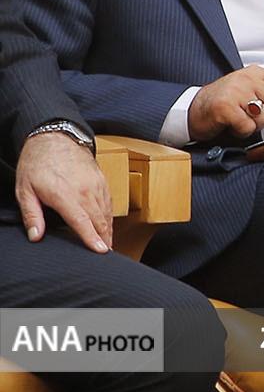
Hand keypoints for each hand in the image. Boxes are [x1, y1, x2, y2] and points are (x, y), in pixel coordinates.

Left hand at [16, 130, 111, 252]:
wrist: (55, 137)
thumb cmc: (37, 164)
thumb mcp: (24, 190)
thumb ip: (31, 215)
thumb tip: (35, 236)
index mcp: (65, 194)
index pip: (82, 221)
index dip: (91, 238)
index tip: (101, 251)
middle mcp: (85, 190)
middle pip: (99, 220)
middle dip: (105, 238)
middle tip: (106, 254)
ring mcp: (96, 184)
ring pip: (107, 212)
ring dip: (108, 229)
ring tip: (108, 243)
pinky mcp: (102, 180)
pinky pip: (109, 202)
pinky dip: (109, 215)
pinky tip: (107, 224)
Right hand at [188, 66, 263, 141]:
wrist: (190, 110)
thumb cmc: (223, 104)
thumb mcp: (250, 93)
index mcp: (257, 73)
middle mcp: (247, 78)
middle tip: (254, 119)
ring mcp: (236, 90)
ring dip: (254, 126)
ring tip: (240, 120)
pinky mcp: (225, 105)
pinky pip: (247, 126)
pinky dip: (241, 131)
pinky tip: (230, 124)